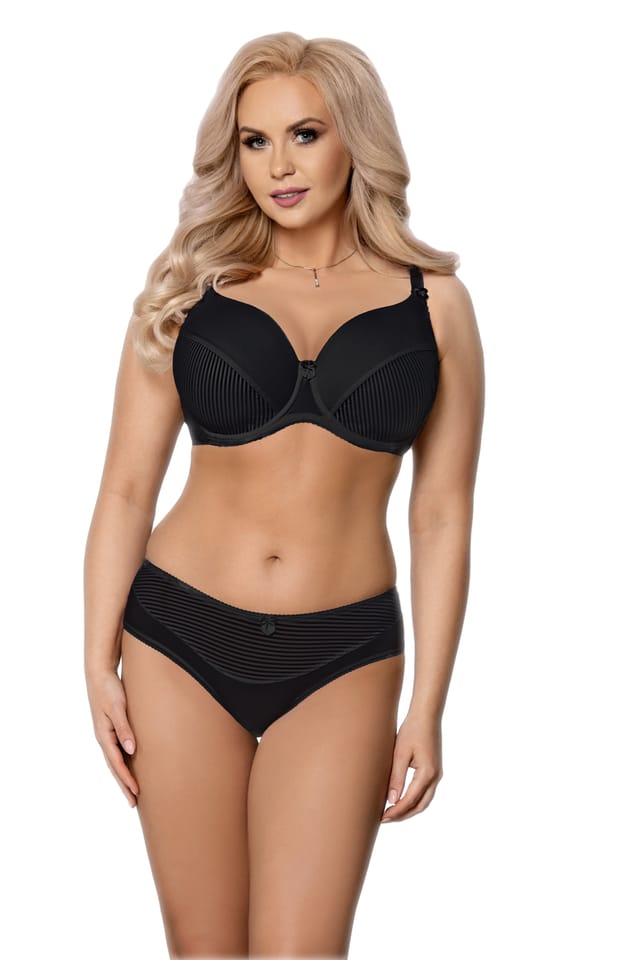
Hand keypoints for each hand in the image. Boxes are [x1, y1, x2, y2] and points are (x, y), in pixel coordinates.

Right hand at [86, 669, 139, 807]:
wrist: (100, 675)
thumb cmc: (109, 690)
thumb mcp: (117, 708)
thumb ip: (124, 728)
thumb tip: (131, 750)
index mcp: (104, 736)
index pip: (117, 763)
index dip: (127, 778)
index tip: (136, 792)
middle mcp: (104, 738)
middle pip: (115, 767)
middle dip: (124, 785)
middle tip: (134, 803)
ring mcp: (107, 734)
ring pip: (116, 761)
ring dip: (124, 776)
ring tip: (133, 791)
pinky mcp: (112, 728)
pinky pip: (118, 751)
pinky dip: (124, 762)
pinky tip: (131, 767)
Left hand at [381, 712, 442, 822]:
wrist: (426, 716)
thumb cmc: (412, 731)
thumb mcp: (400, 753)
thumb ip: (396, 777)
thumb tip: (392, 800)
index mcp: (427, 773)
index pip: (410, 800)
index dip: (396, 811)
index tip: (382, 817)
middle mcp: (435, 777)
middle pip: (420, 806)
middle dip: (403, 815)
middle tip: (385, 819)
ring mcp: (437, 774)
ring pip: (424, 801)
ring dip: (409, 809)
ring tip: (391, 813)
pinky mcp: (434, 770)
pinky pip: (425, 792)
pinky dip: (414, 800)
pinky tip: (401, 799)